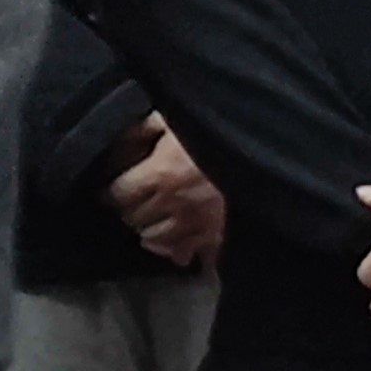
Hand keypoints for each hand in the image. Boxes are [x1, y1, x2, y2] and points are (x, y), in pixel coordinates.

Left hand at [110, 128, 225, 268]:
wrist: (260, 140)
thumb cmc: (209, 127)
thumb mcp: (168, 117)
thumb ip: (136, 135)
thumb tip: (112, 155)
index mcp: (160, 174)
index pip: (118, 196)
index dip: (110, 192)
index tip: (109, 188)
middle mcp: (176, 205)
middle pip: (134, 219)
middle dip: (128, 210)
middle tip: (130, 202)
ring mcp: (200, 223)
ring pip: (158, 241)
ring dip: (148, 230)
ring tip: (148, 220)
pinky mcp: (222, 232)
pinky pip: (193, 253)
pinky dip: (179, 252)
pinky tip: (174, 247)